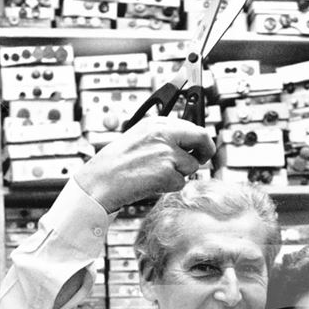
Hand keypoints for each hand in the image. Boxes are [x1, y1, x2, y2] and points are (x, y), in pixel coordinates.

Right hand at [76, 117, 215, 212]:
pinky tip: (153, 182)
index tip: (203, 146)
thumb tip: (189, 142)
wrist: (102, 179)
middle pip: (202, 139)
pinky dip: (170, 186)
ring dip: (180, 174)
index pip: (194, 126)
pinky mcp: (168, 173)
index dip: (202, 139)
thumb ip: (165, 136)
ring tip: (157, 174)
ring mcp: (167, 153)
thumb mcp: (141, 136)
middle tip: (201, 159)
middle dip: (205, 152)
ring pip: (191, 166)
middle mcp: (165, 134)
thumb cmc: (118, 162)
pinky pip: (181, 183)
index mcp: (158, 123)